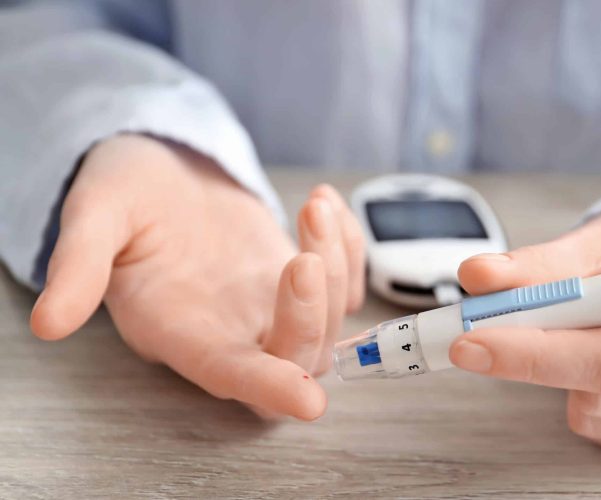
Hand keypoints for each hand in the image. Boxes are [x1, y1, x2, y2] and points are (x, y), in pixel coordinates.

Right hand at [29, 134, 364, 419]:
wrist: (163, 166)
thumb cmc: (127, 192)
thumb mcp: (96, 214)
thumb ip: (79, 264)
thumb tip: (49, 321)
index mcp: (180, 328)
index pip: (229, 373)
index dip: (267, 388)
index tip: (307, 401)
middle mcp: (233, 328)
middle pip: (295, 356)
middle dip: (313, 313)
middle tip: (304, 254)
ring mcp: (271, 304)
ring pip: (330, 321)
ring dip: (336, 268)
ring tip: (315, 207)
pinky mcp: (297, 277)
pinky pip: (347, 285)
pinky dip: (353, 252)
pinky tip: (328, 208)